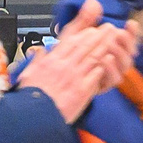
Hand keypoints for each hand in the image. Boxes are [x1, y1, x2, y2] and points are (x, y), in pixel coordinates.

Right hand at [18, 0, 135, 119]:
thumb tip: (40, 52)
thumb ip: (37, 61)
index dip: (83, 34)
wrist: (35, 114)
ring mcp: (75, 77)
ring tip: (114, 39)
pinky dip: (103, 66)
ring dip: (105, 46)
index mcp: (52, 61)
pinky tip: (110, 60)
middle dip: (99, 35)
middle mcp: (65, 65)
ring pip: (93, 57)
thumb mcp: (28, 73)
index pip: (70, 42)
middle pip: (85, 46)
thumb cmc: (31, 96)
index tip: (91, 29)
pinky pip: (96, 75)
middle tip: (109, 28)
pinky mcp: (82, 90)